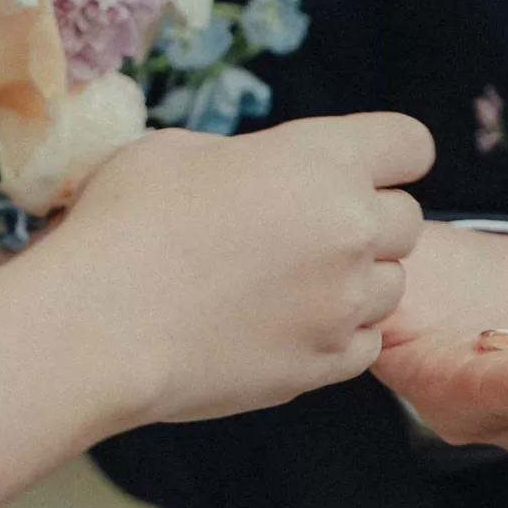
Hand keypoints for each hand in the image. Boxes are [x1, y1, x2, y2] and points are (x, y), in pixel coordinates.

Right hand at [49, 113, 433, 426]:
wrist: (96, 325)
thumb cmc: (123, 223)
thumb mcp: (180, 150)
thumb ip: (250, 158)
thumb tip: (263, 175)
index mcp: (323, 159)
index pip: (411, 145)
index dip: (386, 158)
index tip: (354, 172)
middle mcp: (352, 228)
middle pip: (406, 221)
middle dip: (367, 223)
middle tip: (305, 236)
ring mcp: (345, 302)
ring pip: (391, 287)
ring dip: (355, 283)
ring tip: (287, 287)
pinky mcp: (327, 363)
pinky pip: (365, 344)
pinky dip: (336, 336)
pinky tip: (282, 328)